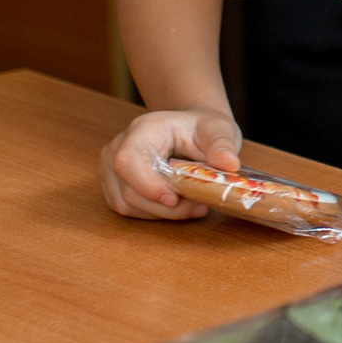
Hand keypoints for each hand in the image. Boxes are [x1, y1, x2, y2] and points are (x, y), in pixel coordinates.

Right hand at [99, 108, 241, 219]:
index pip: (128, 160)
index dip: (147, 185)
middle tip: (199, 205)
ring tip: (193, 205)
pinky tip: (178, 206)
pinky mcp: (115, 185)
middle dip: (164, 206)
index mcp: (143, 129)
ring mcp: (112, 167)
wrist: (192, 131)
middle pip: (129, 189)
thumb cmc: (203, 129)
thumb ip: (222, 144)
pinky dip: (154, 213)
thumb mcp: (219, 129)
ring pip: (127, 204)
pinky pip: (128, 209)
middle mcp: (118, 146)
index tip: (174, 200)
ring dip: (161, 213)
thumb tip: (229, 163)